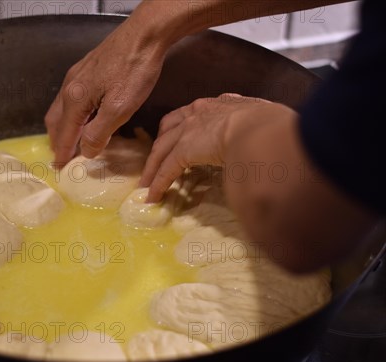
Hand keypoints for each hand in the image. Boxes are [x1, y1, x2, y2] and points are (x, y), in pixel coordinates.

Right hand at [45, 17, 167, 164]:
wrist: (145, 34)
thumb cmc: (134, 71)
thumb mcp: (119, 109)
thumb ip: (99, 132)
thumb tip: (86, 151)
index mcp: (75, 99)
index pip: (64, 134)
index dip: (62, 153)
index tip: (59, 168)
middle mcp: (70, 86)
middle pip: (56, 120)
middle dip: (58, 140)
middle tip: (63, 156)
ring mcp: (77, 75)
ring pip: (62, 108)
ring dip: (64, 127)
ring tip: (73, 140)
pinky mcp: (89, 68)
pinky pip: (73, 97)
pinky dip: (74, 114)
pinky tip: (88, 117)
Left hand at [140, 94, 270, 202]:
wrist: (262, 129)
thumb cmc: (274, 125)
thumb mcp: (267, 121)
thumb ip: (261, 127)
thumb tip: (270, 137)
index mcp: (222, 104)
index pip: (196, 113)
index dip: (187, 126)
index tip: (184, 136)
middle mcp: (200, 111)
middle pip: (170, 126)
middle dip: (162, 142)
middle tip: (156, 159)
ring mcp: (189, 129)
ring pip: (162, 149)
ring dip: (153, 167)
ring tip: (147, 183)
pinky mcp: (182, 150)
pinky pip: (166, 169)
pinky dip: (158, 183)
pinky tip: (153, 196)